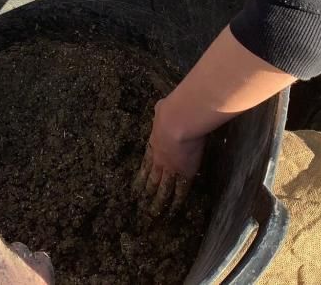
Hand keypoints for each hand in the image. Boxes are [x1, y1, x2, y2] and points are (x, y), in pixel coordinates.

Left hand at [134, 100, 204, 215]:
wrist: (178, 121)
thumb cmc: (171, 112)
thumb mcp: (161, 110)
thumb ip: (161, 111)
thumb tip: (161, 106)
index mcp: (153, 145)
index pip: (147, 164)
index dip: (142, 176)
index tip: (136, 186)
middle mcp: (159, 160)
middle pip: (151, 179)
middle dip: (145, 192)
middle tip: (139, 203)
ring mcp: (170, 169)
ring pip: (162, 189)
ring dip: (157, 202)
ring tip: (151, 213)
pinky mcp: (183, 174)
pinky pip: (180, 191)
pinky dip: (176, 202)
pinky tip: (173, 211)